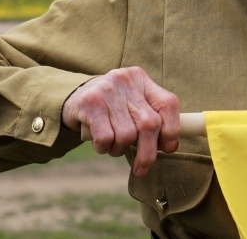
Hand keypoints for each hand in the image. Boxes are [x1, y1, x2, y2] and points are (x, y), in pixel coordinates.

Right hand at [62, 66, 179, 175]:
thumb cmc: (112, 107)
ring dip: (120, 149)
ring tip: (113, 145)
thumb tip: (170, 147)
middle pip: (149, 124)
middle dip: (147, 153)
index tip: (167, 149)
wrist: (74, 97)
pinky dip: (104, 148)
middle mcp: (126, 81)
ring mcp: (107, 90)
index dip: (172, 130)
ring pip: (127, 135)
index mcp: (141, 79)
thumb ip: (151, 119)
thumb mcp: (133, 104)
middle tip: (142, 168)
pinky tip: (100, 143)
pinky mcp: (90, 103)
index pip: (168, 104)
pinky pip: (106, 138)